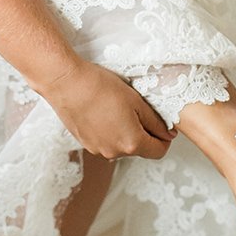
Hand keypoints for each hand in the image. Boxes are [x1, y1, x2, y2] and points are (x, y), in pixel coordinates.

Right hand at [41, 59, 176, 160]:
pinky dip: (110, 131)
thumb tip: (169, 134)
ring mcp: (98, 150)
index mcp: (132, 143)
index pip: (159, 152)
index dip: (164, 138)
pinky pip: (106, 142)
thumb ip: (156, 122)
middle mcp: (115, 152)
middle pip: (140, 149)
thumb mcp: (137, 101)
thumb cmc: (101, 87)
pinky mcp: (86, 144)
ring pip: (122, 146)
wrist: (67, 83)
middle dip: (144, 133)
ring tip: (117, 109)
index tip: (162, 125)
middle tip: (137, 109)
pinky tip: (103, 112)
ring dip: (125, 132)